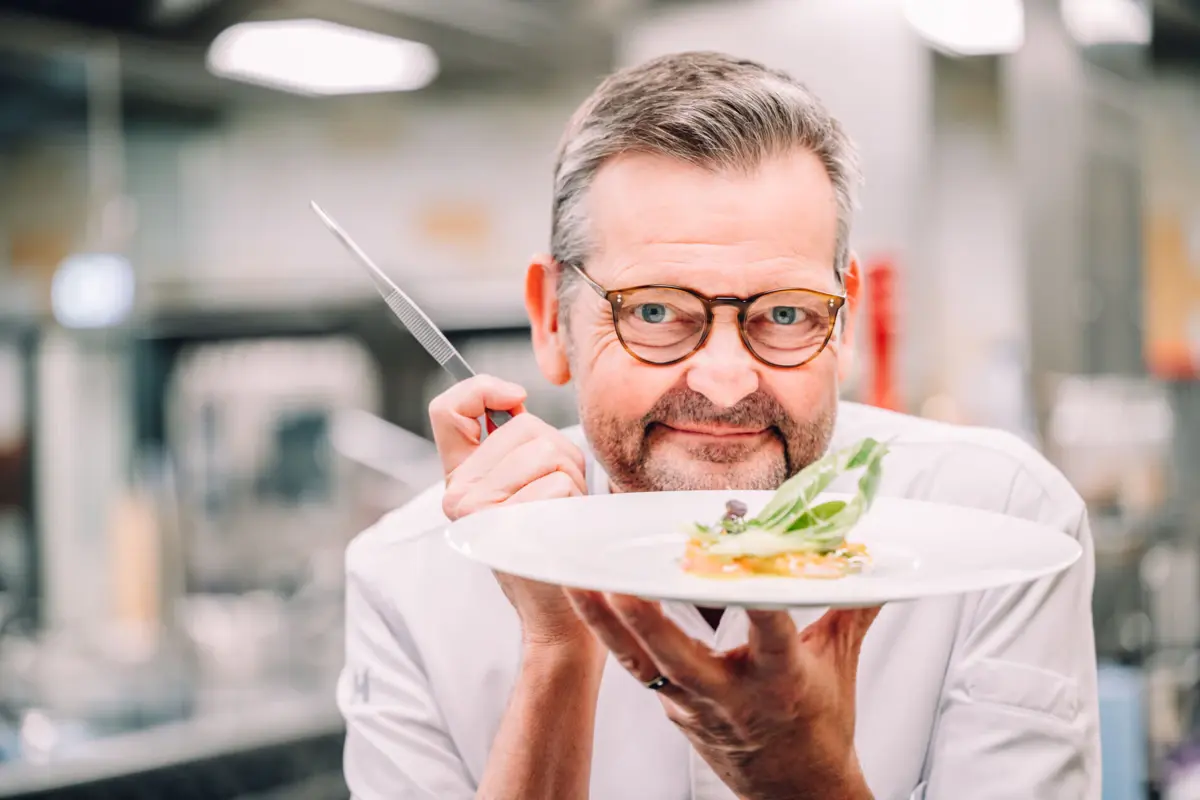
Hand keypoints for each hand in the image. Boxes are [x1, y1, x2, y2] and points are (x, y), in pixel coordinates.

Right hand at [430, 375, 597, 655]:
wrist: (559, 613)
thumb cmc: (548, 544)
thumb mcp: (526, 485)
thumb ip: (514, 446)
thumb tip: (512, 400)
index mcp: (459, 478)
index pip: (448, 409)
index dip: (482, 389)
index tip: (515, 398)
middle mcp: (457, 493)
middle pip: (524, 426)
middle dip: (558, 451)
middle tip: (557, 495)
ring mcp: (475, 510)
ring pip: (546, 451)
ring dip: (571, 476)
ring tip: (561, 511)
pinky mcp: (502, 525)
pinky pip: (558, 483)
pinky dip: (574, 500)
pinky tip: (562, 528)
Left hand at [564, 590, 878, 799]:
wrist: (798, 794)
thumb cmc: (819, 725)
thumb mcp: (839, 664)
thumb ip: (852, 609)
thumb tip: (879, 566)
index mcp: (781, 678)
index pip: (769, 629)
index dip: (755, 598)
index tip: (739, 561)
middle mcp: (733, 695)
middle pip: (680, 658)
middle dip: (646, 621)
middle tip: (617, 583)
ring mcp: (697, 707)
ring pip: (644, 666)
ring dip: (608, 626)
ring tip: (578, 586)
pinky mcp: (677, 712)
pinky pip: (642, 673)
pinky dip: (617, 641)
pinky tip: (593, 605)